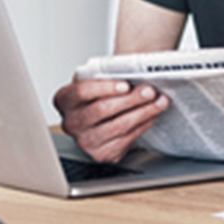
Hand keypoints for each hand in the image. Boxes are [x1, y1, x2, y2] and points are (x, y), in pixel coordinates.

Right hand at [53, 75, 169, 162]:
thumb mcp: (95, 80)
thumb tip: (132, 69)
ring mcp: (85, 141)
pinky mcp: (101, 154)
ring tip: (158, 102)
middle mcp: (71, 122)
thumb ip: (106, 74)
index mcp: (64, 99)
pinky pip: (126, 139)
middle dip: (130, 100)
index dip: (105, 88)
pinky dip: (143, 125)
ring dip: (143, 112)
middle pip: (102, 110)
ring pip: (118, 126)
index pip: (82, 92)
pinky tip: (151, 115)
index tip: (126, 84)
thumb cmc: (97, 95)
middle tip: (149, 91)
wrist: (99, 115)